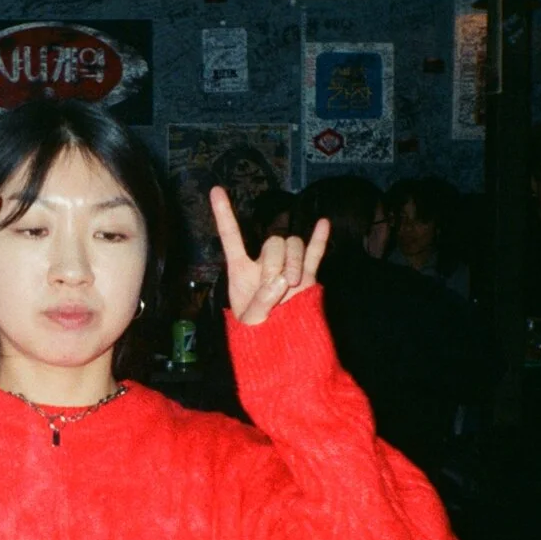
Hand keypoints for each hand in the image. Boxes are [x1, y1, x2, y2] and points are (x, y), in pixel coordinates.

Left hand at [211, 187, 329, 325]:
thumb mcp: (251, 323)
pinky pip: (314, 253)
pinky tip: (324, 223)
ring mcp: (287, 268)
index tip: (216, 190)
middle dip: (275, 263)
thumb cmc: (257, 337)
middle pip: (272, 242)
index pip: (231, 237)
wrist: (279, 349)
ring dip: (294, 261)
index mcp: (241, 271)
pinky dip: (319, 239)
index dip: (224, 213)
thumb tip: (283, 280)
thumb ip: (262, 301)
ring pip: (293, 244)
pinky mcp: (307, 277)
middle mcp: (264, 264)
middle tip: (275, 289)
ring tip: (292, 285)